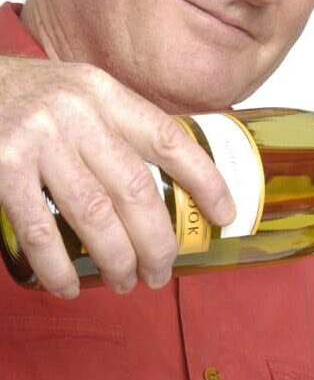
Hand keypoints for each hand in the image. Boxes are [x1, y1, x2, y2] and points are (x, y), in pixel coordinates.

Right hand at [0, 56, 234, 296]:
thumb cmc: (30, 97)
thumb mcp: (82, 94)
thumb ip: (119, 126)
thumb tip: (172, 179)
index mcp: (105, 94)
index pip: (168, 139)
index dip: (204, 180)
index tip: (224, 215)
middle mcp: (77, 113)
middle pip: (137, 189)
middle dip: (157, 242)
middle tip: (161, 272)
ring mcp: (38, 140)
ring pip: (96, 215)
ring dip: (117, 259)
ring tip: (125, 283)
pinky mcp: (3, 167)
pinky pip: (40, 231)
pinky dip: (59, 266)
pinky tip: (68, 286)